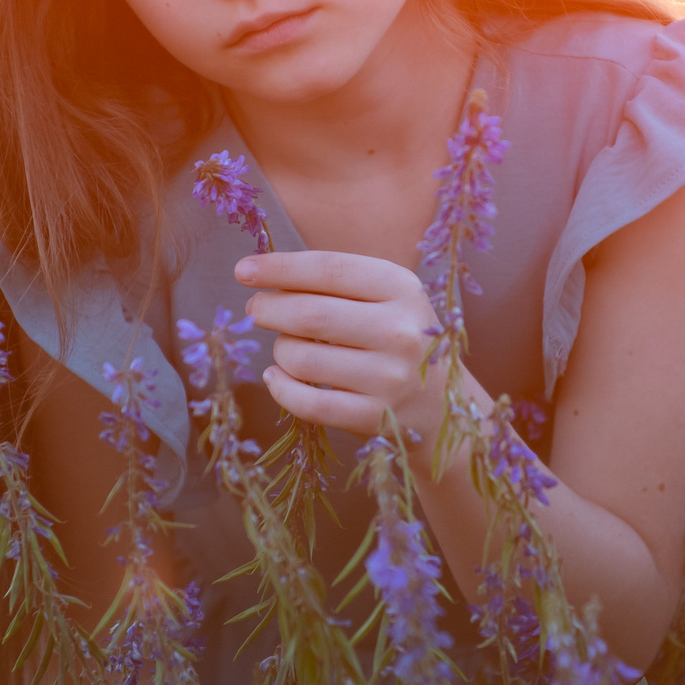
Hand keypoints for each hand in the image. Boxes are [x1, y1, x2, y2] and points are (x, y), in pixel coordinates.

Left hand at [236, 251, 463, 449]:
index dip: (280, 267)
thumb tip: (262, 278)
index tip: (243, 269)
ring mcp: (391, 378)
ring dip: (280, 350)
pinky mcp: (376, 417)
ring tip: (286, 347)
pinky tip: (277, 377)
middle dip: (268, 309)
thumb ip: (335, 284)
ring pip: (303, 359)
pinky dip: (281, 387)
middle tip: (254, 309)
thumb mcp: (385, 299)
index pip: (330, 269)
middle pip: (310, 314)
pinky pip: (309, 403)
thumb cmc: (396, 339)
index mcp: (402, 288)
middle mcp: (401, 331)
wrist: (441, 406)